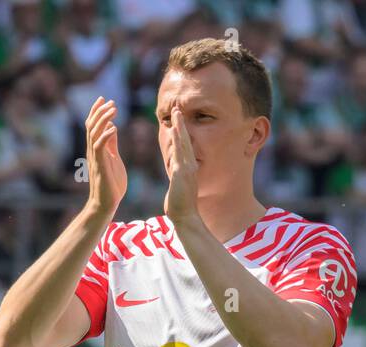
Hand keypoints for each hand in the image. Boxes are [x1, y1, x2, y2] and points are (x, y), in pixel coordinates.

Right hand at [83, 97, 126, 218]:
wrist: (106, 203)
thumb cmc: (111, 183)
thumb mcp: (114, 158)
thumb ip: (112, 144)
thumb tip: (113, 128)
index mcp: (96, 149)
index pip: (93, 126)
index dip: (97, 111)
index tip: (103, 98)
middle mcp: (93, 151)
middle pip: (91, 126)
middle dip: (100, 111)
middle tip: (110, 101)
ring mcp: (95, 158)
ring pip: (94, 133)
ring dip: (103, 120)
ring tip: (113, 109)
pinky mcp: (100, 165)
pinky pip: (100, 147)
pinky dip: (106, 136)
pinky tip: (114, 128)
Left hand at [164, 107, 199, 225]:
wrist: (185, 218)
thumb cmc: (179, 207)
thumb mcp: (177, 189)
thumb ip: (177, 179)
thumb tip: (175, 176)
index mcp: (188, 170)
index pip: (183, 148)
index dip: (180, 134)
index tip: (176, 122)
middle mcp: (190, 166)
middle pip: (185, 141)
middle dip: (181, 125)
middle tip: (177, 109)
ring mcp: (187, 168)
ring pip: (183, 142)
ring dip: (180, 126)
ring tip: (176, 112)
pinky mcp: (182, 171)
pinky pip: (180, 151)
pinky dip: (179, 138)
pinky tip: (176, 128)